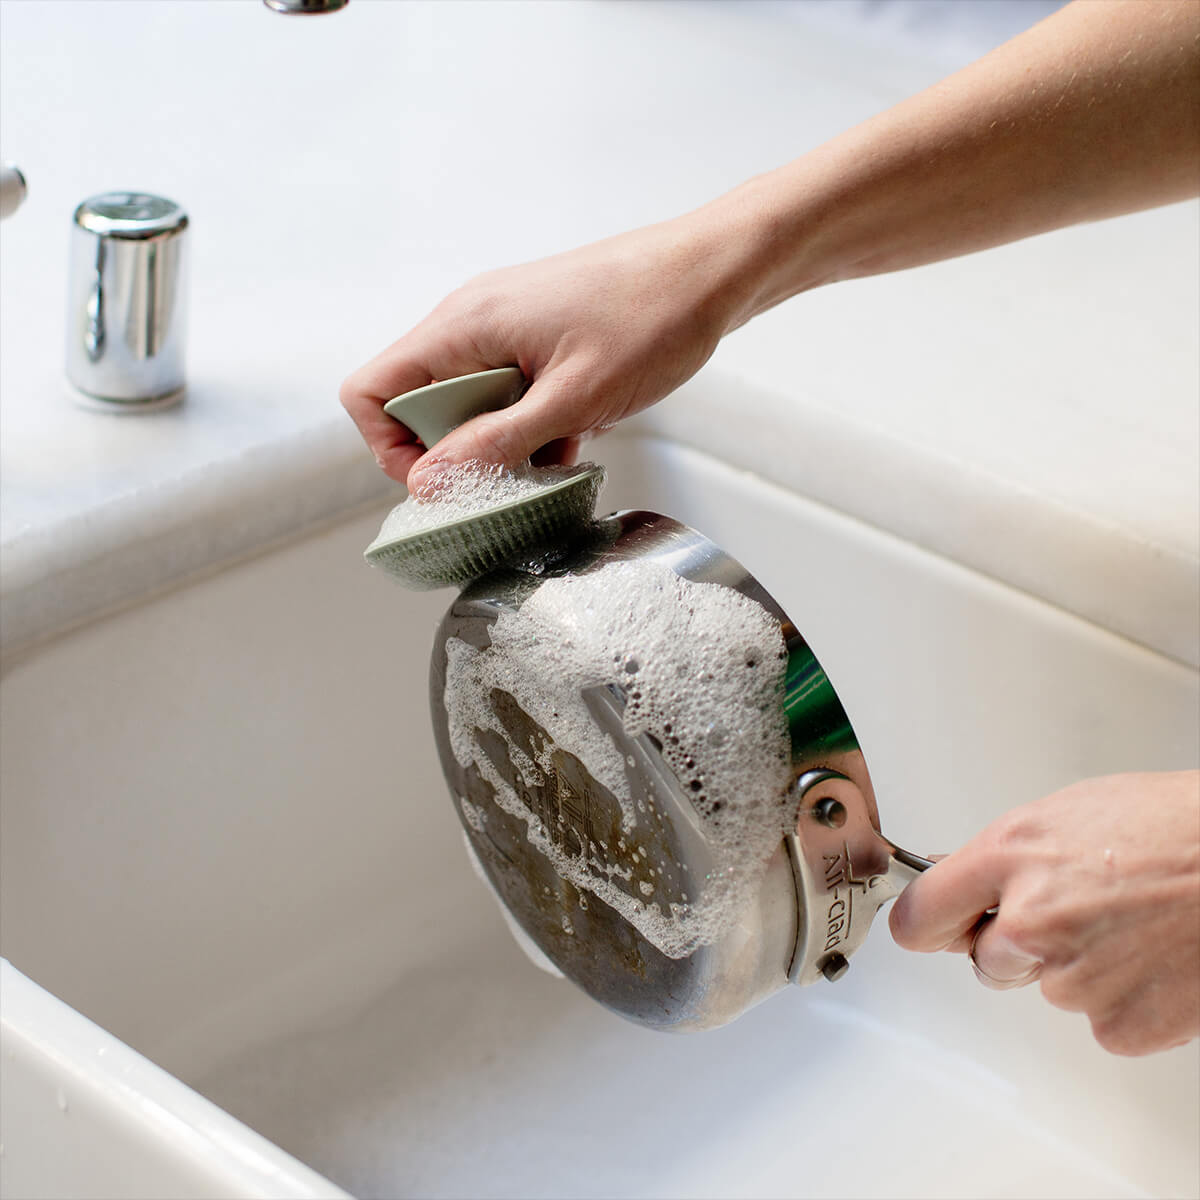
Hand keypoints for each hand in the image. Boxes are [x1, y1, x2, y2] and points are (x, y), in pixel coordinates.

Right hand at [339, 212, 752, 492]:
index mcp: (463, 326)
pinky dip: (529, 427)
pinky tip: (573, 441)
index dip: (391, 448)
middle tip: (504, 478)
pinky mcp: (536, 339)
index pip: (372, 391)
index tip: (443, 481)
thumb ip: (496, 442)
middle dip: (452, 452)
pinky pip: (507, 394)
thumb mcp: (572, 400)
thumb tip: (428, 481)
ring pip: (467, 404)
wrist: (711, 272)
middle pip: (416, 404)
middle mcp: (471, 322)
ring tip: (549, 460)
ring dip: (498, 444)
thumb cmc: (651, 319)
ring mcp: (504, 328)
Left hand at [889, 771, 1199, 1055]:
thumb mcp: (1063, 816)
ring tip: (1127, 923)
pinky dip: (1119, 996)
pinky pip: (1095, 1019)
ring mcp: (1074, 979)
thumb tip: (957, 883)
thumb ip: (1003, 859)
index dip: (926, 924)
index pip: (919, 916)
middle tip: (1070, 912)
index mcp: (1009, 858)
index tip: (930, 927)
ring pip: (1045, 987)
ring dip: (1073, 966)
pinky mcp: (1118, 1024)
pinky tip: (1150, 957)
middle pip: (982, 960)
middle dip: (1012, 944)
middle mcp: (1032, 920)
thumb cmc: (1171, 827)